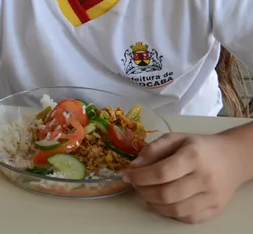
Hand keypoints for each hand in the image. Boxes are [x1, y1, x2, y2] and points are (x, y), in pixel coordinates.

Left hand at [122, 133, 244, 223]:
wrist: (232, 159)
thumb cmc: (199, 147)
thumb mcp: (176, 139)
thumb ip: (153, 149)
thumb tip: (134, 166)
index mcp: (193, 157)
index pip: (161, 173)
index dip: (139, 177)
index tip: (126, 175)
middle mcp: (204, 178)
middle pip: (166, 194)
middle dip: (143, 191)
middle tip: (135, 185)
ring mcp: (212, 197)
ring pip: (175, 210)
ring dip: (153, 204)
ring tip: (146, 193)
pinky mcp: (216, 210)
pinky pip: (188, 219)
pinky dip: (170, 213)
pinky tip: (163, 202)